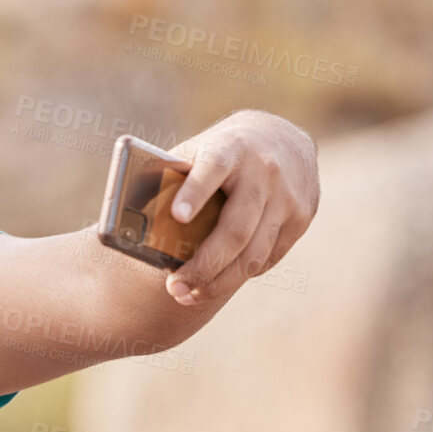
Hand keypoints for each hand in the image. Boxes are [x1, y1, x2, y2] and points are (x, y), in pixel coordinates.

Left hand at [163, 109, 318, 304]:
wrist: (279, 136)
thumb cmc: (220, 153)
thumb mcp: (197, 152)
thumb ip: (171, 177)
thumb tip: (130, 216)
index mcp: (229, 149)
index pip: (211, 170)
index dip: (194, 193)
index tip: (176, 217)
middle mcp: (264, 171)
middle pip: (234, 230)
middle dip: (203, 265)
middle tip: (174, 288)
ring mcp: (288, 196)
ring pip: (254, 253)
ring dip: (220, 282)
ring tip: (188, 295)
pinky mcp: (302, 216)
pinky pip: (269, 257)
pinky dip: (241, 273)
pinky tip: (219, 281)